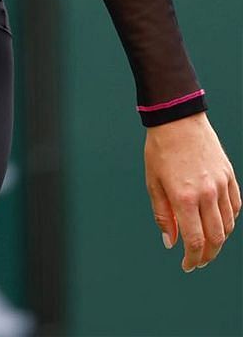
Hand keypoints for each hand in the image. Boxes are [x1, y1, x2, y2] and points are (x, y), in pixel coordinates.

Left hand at [144, 112, 238, 271]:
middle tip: (198, 262)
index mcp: (184, 197)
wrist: (178, 121)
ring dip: (219, 239)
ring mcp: (222, 185)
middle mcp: (207, 194)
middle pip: (216, 237)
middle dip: (208, 255)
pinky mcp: (230, 177)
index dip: (192, 258)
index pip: (194, 240)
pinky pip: (236, 207)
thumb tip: (170, 242)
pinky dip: (230, 220)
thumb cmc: (160, 151)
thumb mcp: (153, 183)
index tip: (187, 265)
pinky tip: (219, 224)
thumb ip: (163, 215)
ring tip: (207, 245)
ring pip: (229, 225)